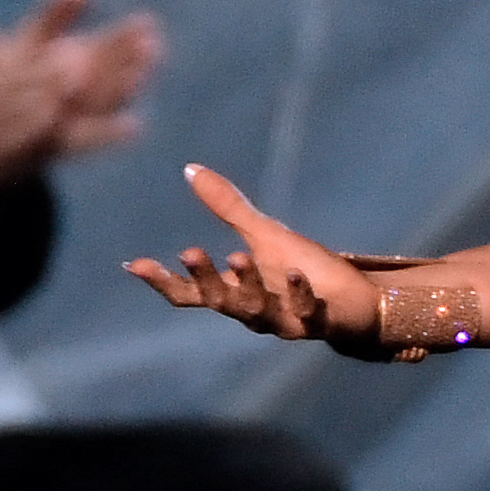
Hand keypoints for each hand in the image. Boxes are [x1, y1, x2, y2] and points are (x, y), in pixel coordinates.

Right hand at [122, 163, 379, 350]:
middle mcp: (254, 312)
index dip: (163, 281)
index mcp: (236, 292)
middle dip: (205, 279)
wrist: (355, 301)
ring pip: (257, 311)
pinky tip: (293, 274)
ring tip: (238, 255)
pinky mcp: (319, 322)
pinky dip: (298, 294)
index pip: (191, 293)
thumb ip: (227, 208)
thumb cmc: (304, 270)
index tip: (134, 264)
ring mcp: (285, 320)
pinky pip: (305, 312)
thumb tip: (191, 169)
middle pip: (221, 302)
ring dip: (247, 285)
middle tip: (189, 252)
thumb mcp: (263, 235)